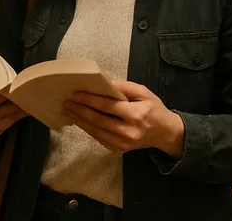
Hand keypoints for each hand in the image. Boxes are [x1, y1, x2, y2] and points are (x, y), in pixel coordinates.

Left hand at [62, 80, 184, 158]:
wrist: (164, 133)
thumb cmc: (154, 109)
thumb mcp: (144, 93)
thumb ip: (124, 87)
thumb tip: (104, 83)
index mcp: (136, 115)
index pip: (107, 106)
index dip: (90, 100)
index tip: (76, 94)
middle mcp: (128, 131)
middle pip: (98, 120)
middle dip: (80, 110)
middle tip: (66, 102)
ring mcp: (123, 144)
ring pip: (96, 131)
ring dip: (80, 121)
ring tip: (68, 111)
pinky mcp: (119, 150)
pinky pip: (99, 138)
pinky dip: (88, 129)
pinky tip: (80, 121)